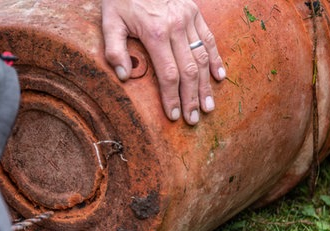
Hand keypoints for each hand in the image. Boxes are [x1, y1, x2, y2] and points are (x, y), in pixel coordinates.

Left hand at [102, 0, 225, 124]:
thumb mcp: (110, 20)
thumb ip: (114, 49)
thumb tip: (123, 76)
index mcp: (155, 33)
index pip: (168, 74)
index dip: (172, 97)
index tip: (174, 116)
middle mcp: (176, 27)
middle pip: (188, 71)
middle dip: (191, 98)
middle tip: (193, 119)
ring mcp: (188, 19)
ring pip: (202, 57)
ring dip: (205, 85)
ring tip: (208, 106)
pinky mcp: (194, 12)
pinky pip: (209, 38)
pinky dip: (216, 59)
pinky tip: (219, 77)